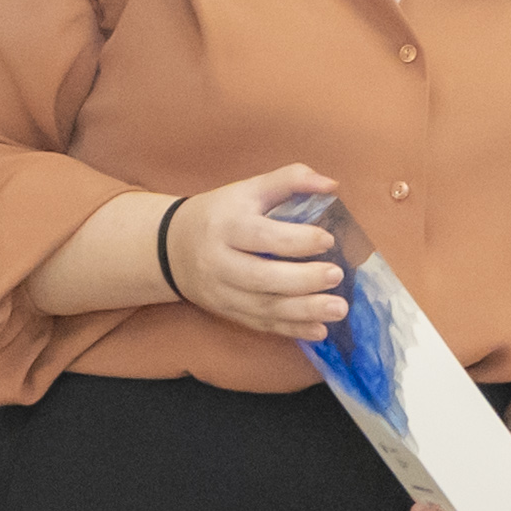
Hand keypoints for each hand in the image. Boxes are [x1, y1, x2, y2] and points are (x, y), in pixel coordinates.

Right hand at [165, 165, 349, 341]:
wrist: (171, 247)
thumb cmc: (221, 214)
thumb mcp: (248, 189)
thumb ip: (289, 180)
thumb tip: (332, 184)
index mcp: (226, 226)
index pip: (262, 236)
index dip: (297, 240)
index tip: (328, 240)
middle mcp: (220, 262)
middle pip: (261, 277)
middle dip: (303, 280)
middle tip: (337, 275)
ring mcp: (222, 292)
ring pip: (263, 307)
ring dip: (304, 311)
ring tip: (339, 308)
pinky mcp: (227, 312)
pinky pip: (261, 324)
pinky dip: (292, 330)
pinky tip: (320, 330)